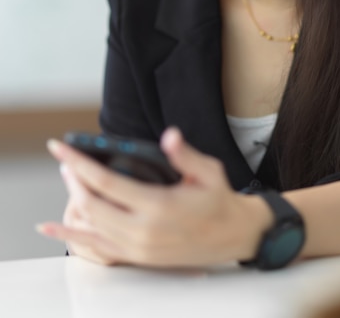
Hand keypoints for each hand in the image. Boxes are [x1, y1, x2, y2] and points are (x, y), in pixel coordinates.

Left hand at [37, 128, 272, 267]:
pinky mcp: (137, 258)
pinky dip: (71, 237)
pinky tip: (52, 228)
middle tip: (65, 159)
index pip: (106, 183)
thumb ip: (185, 155)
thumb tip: (169, 136)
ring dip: (74, 199)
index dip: (79, 163)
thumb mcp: (208, 172)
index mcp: (159, 206)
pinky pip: (96, 248)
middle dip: (73, 178)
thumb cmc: (219, 200)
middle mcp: (143, 231)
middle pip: (92, 204)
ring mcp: (138, 248)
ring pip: (90, 226)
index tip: (61, 148)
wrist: (233, 235)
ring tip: (68, 177)